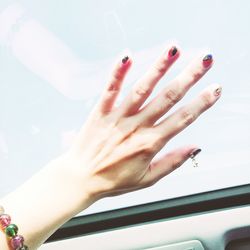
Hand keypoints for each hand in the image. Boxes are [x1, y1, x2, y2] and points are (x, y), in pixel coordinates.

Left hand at [64, 46, 220, 199]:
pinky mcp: (100, 112)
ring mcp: (118, 117)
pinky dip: (119, 72)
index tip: (214, 89)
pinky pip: (111, 89)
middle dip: (188, 77)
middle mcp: (136, 127)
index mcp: (150, 143)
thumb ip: (172, 162)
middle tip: (204, 60)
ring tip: (173, 50)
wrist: (80, 178)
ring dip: (159, 68)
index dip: (201, 103)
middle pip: (167, 97)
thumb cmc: (113, 180)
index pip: (182, 119)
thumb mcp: (147, 179)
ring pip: (142, 88)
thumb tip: (194, 147)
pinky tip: (128, 56)